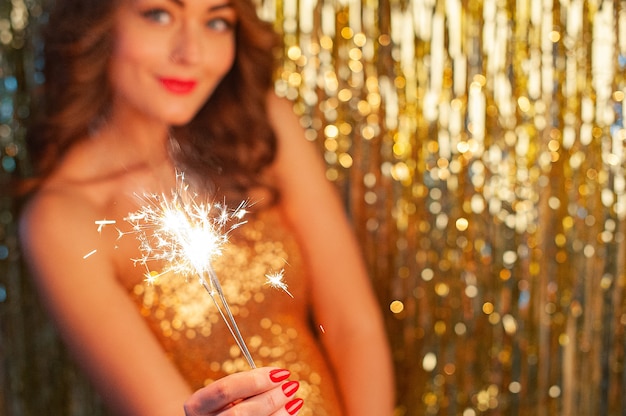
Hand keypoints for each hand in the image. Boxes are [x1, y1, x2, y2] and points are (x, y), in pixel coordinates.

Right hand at [183, 367, 303, 415]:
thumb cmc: (221, 408)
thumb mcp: (224, 396)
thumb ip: (242, 387)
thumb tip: (277, 376)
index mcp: (197, 406)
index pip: (224, 390)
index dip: (254, 380)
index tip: (280, 372)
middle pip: (239, 413)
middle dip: (269, 397)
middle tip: (290, 385)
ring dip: (278, 412)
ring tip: (293, 399)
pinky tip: (290, 412)